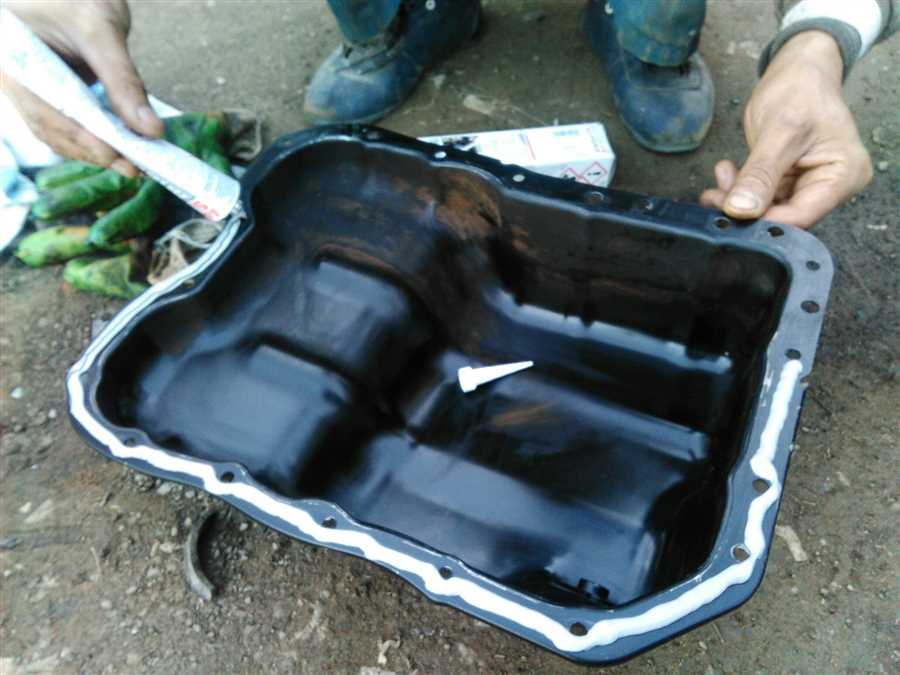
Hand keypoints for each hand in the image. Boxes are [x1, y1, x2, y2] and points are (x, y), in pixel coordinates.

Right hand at [2, 0, 163, 176]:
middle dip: (93, 151)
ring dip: (95, 152)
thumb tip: (151, 130)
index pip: (45, 110)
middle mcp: (14, 78)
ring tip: (133, 164)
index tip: (115, 154)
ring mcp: (29, 89)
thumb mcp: (102, 32)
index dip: (80, 137)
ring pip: (58, 133)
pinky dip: (94, 140)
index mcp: (11, 57)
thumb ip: (124, 81)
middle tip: (134, 168)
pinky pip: (67, 125)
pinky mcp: (48, 95)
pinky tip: (121, 149)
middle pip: (52, 128)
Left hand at [701, 31, 872, 228]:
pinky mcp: (789, 181)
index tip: (730, 212)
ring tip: (720, 177)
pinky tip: (726, 173)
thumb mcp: (780, 132)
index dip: (763, 219)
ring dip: (738, 198)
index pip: (801, 216)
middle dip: (746, 208)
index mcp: (843, 176)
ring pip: (767, 208)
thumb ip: (760, 174)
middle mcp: (830, 186)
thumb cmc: (801, 90)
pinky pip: (761, 196)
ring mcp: (808, 184)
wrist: (799, 70)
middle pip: (783, 215)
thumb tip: (741, 209)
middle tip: (715, 196)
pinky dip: (740, 188)